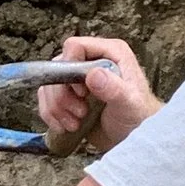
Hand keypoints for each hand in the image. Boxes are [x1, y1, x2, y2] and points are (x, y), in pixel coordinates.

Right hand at [38, 34, 159, 155]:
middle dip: (63, 95)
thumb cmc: (139, 118)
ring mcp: (78, 78)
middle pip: (57, 67)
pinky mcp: (69, 96)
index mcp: (110, 53)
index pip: (75, 46)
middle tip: (81, 113)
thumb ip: (114, 89)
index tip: (82, 93)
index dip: (70, 68)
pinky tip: (66, 127)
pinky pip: (45, 99)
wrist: (135, 139)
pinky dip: (51, 115)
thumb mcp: (130, 104)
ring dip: (57, 108)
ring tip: (76, 123)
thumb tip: (93, 75)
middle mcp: (91, 61)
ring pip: (49, 85)